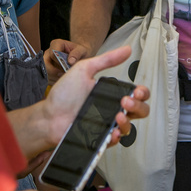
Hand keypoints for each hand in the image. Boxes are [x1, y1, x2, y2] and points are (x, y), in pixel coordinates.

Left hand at [34, 45, 149, 162]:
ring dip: (128, 122)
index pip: (137, 94)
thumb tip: (126, 50)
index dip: (142, 93)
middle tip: (126, 101)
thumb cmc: (64, 94)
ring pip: (129, 128)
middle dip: (139, 106)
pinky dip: (116, 137)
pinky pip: (115, 141)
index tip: (137, 91)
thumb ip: (106, 60)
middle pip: (140, 111)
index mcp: (111, 94)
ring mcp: (106, 124)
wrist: (49, 115)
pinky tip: (113, 131)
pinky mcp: (100, 137)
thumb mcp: (85, 70)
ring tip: (117, 117)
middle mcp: (111, 109)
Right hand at [44, 39, 87, 83]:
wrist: (80, 58)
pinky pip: (46, 77)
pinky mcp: (46, 69)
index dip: (58, 62)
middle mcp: (49, 52)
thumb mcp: (82, 51)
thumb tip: (70, 61)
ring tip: (64, 79)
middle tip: (63, 76)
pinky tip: (61, 80)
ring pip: (45, 72)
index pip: (52, 54)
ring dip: (54, 77)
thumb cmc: (80, 53)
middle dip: (54, 72)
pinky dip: (53, 81)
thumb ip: (77, 54)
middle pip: (45, 63)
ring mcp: (46, 61)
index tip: (66, 68)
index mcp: (56, 44)